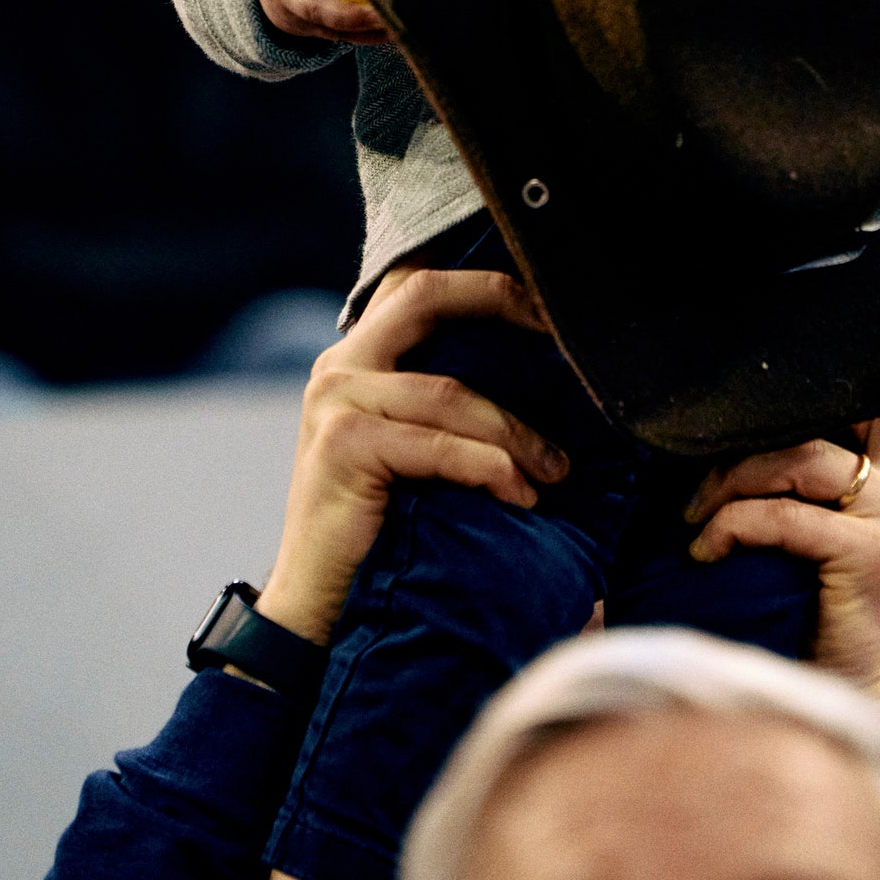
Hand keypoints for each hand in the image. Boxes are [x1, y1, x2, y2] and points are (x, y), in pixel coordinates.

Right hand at [254, 267, 566, 647]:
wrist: (318, 599)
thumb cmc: (379, 524)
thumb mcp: (408, 445)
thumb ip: (442, 401)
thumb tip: (539, 375)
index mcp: (356, 355)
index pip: (416, 284)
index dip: (482, 279)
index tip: (545, 301)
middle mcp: (339, 364)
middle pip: (425, 296)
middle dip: (499, 299)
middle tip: (561, 333)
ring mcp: (335, 400)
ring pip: (451, 392)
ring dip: (515, 431)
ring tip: (555, 469)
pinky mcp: (343, 444)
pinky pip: (439, 446)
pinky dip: (491, 467)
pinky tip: (521, 493)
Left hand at [684, 394, 879, 718]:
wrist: (857, 700)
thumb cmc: (823, 615)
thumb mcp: (822, 531)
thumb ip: (802, 477)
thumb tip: (727, 425)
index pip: (879, 389)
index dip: (820, 372)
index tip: (751, 391)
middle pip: (839, 401)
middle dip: (760, 417)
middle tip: (703, 452)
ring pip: (797, 456)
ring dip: (729, 479)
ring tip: (694, 513)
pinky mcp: (869, 555)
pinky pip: (781, 516)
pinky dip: (730, 527)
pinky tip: (705, 550)